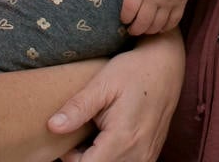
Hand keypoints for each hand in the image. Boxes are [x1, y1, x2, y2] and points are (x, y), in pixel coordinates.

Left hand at [49, 29, 184, 161]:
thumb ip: (77, 108)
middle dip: (83, 160)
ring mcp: (148, 156)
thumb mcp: (102, 84)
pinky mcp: (151, 154)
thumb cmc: (133, 70)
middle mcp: (138, 154)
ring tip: (94, 134)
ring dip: (98, 159)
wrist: (166, 65)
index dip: (70, 159)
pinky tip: (107, 139)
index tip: (67, 140)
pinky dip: (112, 158)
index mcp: (122, 139)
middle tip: (79, 134)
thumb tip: (53, 127)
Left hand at [107, 0, 200, 34]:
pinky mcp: (180, 3)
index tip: (123, 20)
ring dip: (149, 30)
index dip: (125, 17)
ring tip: (145, 30)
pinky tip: (161, 28)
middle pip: (143, 21)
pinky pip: (174, 21)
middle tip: (132, 30)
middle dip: (135, 29)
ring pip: (157, 24)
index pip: (129, 9)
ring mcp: (168, 2)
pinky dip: (166, 27)